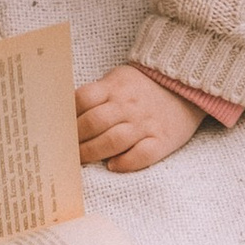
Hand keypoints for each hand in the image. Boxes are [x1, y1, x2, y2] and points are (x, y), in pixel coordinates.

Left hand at [76, 66, 216, 172]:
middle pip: (95, 123)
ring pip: (114, 140)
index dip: (68, 116)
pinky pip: (142, 155)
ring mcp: (146, 123)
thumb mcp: (118, 79)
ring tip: (83, 160)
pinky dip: (125, 162)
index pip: (84, 99)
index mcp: (115, 87)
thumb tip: (66, 115)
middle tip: (65, 150)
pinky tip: (113, 165)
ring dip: (94, 153)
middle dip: (76, 140)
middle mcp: (129, 105)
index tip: (58, 129)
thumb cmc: (143, 87)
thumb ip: (97, 94)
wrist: (186, 87)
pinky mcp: (162, 140)